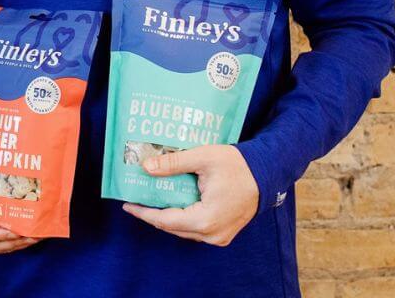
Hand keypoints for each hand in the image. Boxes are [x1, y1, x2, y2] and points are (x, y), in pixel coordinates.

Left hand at [122, 145, 258, 244]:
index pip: (165, 220)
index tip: (127, 205)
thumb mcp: (203, 158)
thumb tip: (147, 168)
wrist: (266, 172)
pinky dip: (183, 219)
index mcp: (205, 219)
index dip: (144, 213)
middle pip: (173, 227)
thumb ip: (173, 163)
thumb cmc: (237, 165)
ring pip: (184, 230)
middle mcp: (211, 234)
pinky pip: (196, 229)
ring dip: (168, 217)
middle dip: (153, 214)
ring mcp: (219, 236)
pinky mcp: (224, 233)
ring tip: (151, 201)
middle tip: (137, 200)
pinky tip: (173, 204)